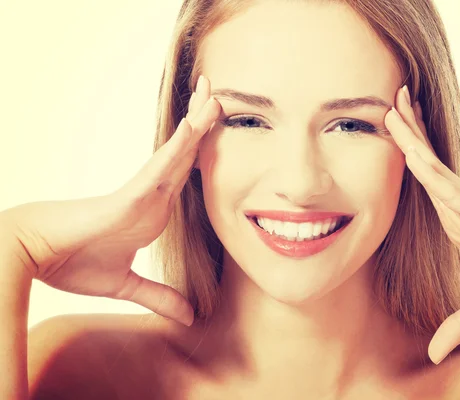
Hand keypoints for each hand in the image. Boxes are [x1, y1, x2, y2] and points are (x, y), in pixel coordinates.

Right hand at [1, 75, 220, 325]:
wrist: (35, 256)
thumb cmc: (73, 263)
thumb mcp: (128, 286)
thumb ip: (159, 297)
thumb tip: (189, 317)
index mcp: (154, 210)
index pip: (185, 175)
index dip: (203, 153)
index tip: (219, 135)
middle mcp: (152, 195)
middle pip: (185, 155)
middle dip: (204, 126)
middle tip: (222, 99)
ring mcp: (143, 192)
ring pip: (177, 153)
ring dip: (198, 126)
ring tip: (217, 98)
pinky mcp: (131, 195)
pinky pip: (159, 167)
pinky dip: (178, 147)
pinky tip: (195, 126)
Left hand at [384, 85, 459, 363]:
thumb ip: (459, 323)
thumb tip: (433, 354)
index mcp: (455, 220)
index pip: (423, 184)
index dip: (408, 160)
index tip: (393, 140)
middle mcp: (456, 206)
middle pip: (423, 164)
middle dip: (405, 133)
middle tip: (387, 105)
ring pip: (428, 164)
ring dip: (408, 136)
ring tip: (391, 106)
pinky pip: (444, 182)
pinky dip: (424, 163)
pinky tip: (407, 145)